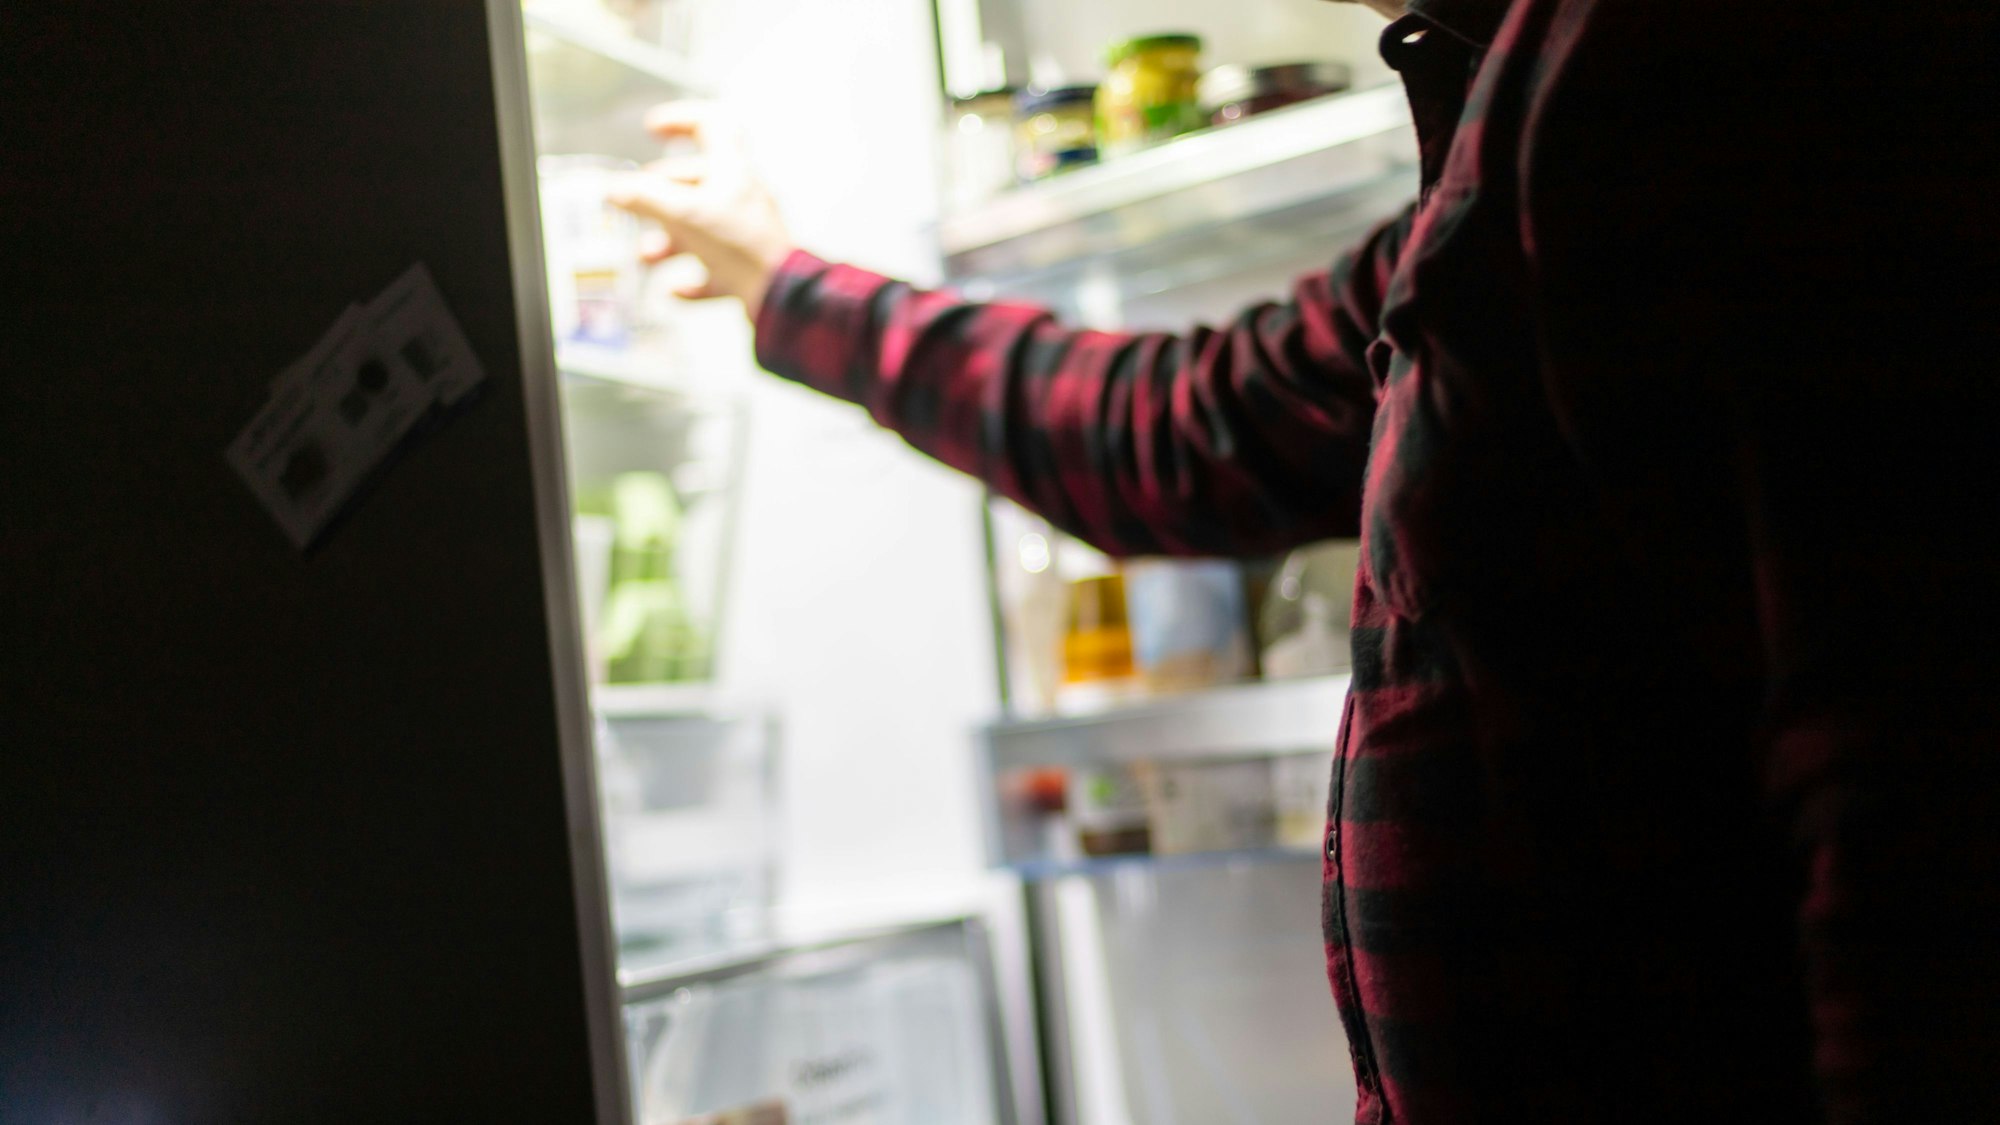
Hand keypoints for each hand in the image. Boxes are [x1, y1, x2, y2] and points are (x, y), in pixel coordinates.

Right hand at [607, 102, 795, 321]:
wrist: (780, 296)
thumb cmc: (739, 245)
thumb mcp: (685, 215)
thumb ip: (646, 198)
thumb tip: (612, 189)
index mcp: (732, 171)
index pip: (712, 125)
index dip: (680, 120)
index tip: (652, 129)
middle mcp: (741, 198)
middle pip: (697, 185)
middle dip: (660, 196)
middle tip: (635, 205)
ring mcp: (746, 234)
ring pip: (701, 230)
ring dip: (669, 243)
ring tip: (646, 256)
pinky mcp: (748, 270)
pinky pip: (715, 273)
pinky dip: (692, 281)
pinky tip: (674, 291)